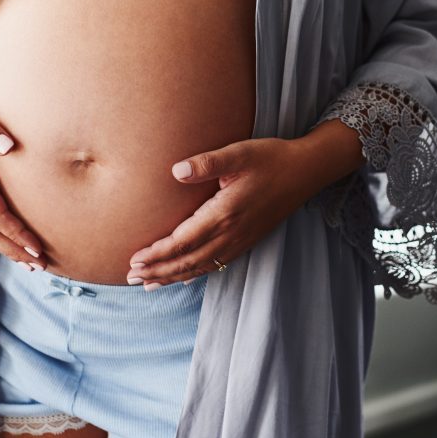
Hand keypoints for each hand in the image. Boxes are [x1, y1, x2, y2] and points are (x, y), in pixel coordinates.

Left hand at [126, 137, 323, 287]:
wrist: (306, 171)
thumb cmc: (271, 158)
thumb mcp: (239, 153)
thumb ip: (207, 162)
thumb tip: (175, 170)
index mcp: (224, 213)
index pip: (182, 242)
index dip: (157, 254)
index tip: (133, 260)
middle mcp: (231, 233)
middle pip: (187, 261)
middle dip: (158, 270)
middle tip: (130, 277)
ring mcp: (240, 240)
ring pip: (200, 267)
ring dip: (173, 277)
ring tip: (147, 284)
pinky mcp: (247, 240)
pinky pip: (216, 264)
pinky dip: (195, 274)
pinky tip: (182, 278)